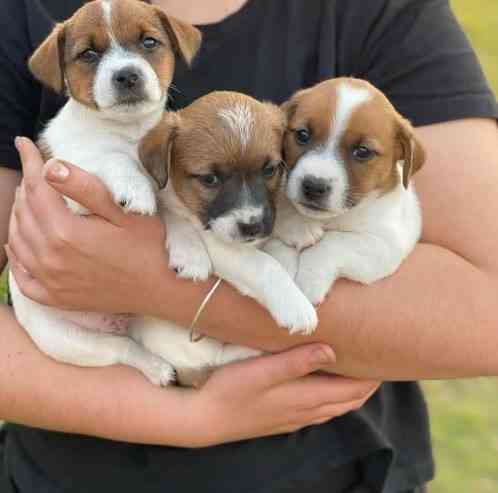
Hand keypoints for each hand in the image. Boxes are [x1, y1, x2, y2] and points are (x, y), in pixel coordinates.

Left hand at [7, 137, 167, 313]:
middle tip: (35, 172)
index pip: (37, 188)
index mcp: (66, 232)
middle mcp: (50, 258)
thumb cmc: (149, 248)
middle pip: (23, 212)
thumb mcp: (126, 213)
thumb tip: (51, 167)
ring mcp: (50, 281)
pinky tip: (21, 244)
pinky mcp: (55, 297)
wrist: (160, 291)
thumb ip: (87, 189)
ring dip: (18, 216)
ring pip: (17, 240)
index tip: (24, 143)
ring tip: (28, 200)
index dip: (30, 161)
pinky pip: (21, 277)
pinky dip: (16, 256)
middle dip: (26, 187)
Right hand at [188, 344, 379, 446]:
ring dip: (351, 392)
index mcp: (306, 398)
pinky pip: (320, 410)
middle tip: (377, 361)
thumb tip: (333, 350)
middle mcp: (306, 411)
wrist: (206, 419)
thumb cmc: (232, 390)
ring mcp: (294, 418)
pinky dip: (333, 399)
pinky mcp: (282, 419)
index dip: (372, 377)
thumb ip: (297, 360)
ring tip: (358, 373)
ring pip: (335, 407)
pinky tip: (325, 388)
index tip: (386, 358)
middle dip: (367, 384)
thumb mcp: (263, 370)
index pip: (353, 390)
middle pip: (349, 401)